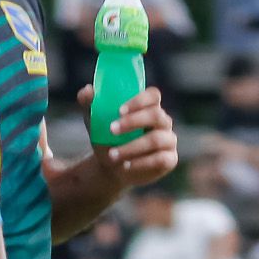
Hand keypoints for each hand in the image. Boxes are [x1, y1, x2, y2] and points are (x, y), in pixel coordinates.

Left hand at [53, 85, 178, 190]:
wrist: (110, 167)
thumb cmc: (105, 137)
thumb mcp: (93, 119)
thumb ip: (88, 102)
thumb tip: (89, 91)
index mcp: (148, 107)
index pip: (153, 95)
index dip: (139, 100)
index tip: (119, 110)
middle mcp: (162, 122)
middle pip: (157, 115)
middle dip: (133, 122)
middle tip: (111, 130)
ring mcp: (168, 140)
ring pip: (156, 139)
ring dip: (132, 147)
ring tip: (112, 154)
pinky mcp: (170, 159)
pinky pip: (160, 159)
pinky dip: (141, 163)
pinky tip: (126, 165)